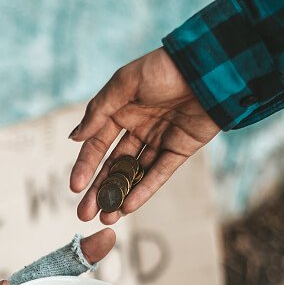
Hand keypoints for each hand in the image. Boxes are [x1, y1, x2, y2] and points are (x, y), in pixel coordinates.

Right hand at [69, 47, 219, 223]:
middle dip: (99, 190)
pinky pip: (159, 172)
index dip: (85, 166)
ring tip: (106, 218)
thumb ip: (99, 111)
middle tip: (84, 213)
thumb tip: (74, 137)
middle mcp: (138, 127)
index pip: (97, 144)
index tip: (74, 187)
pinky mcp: (180, 148)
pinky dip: (145, 189)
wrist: (209, 67)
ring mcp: (159, 139)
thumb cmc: (164, 68)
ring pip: (135, 173)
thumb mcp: (125, 83)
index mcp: (121, 111)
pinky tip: (129, 206)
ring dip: (120, 195)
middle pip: (113, 165)